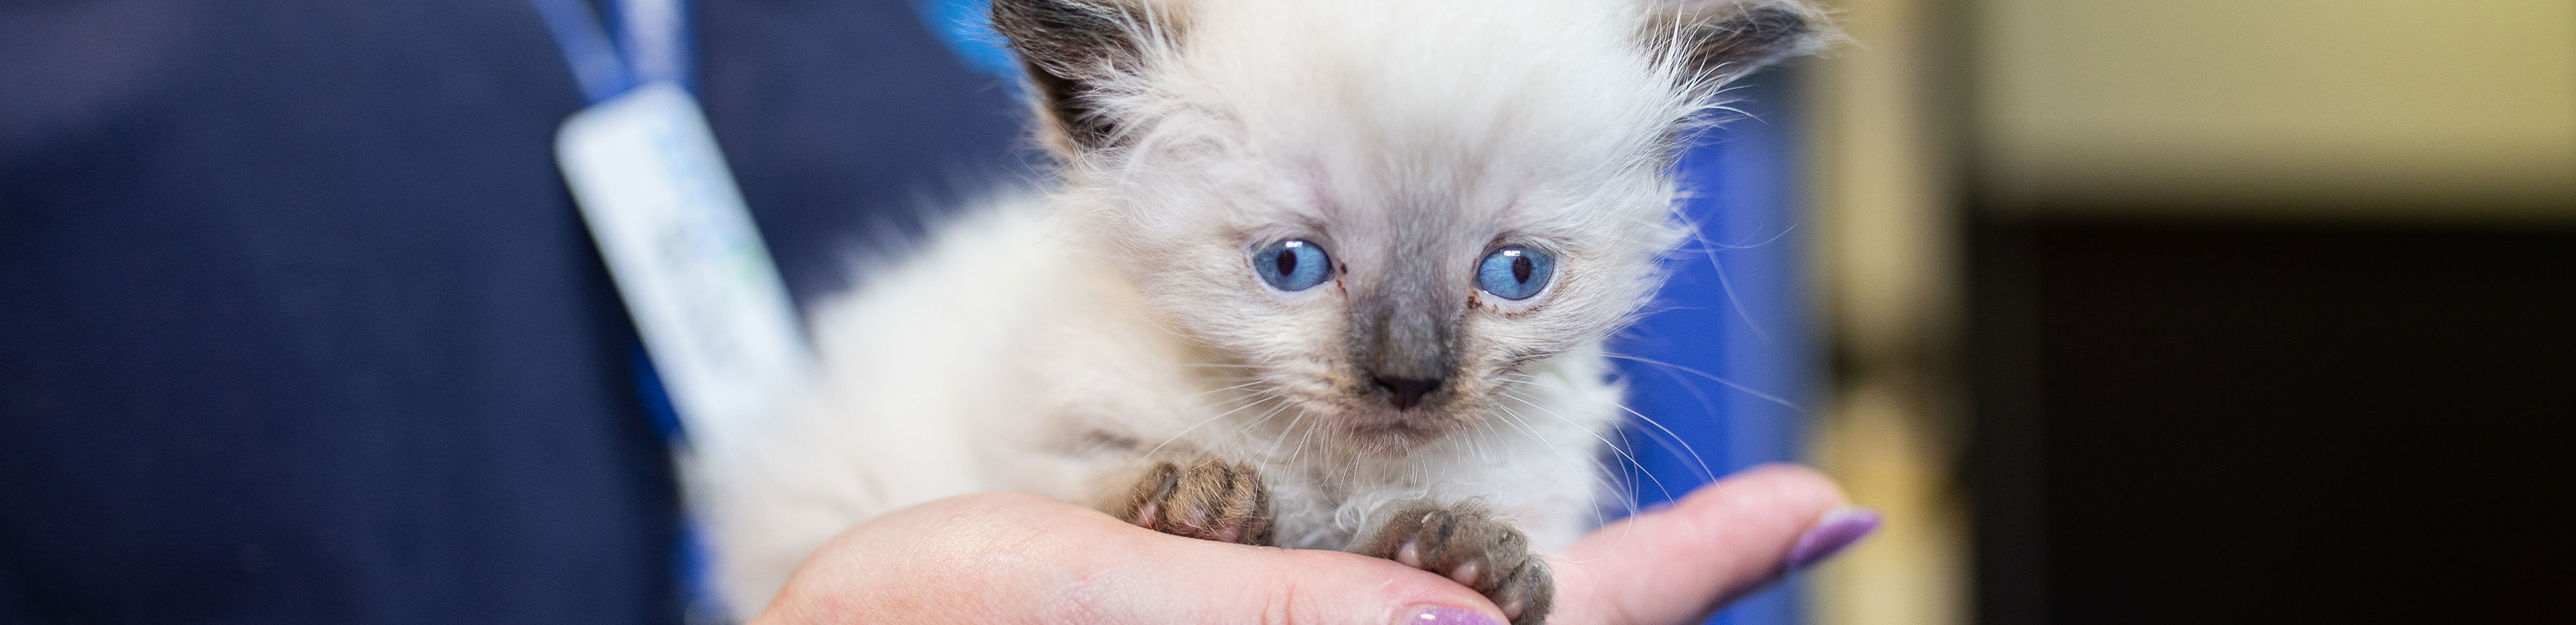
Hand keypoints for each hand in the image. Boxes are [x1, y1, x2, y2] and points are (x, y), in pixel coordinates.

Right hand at [749, 464, 1873, 624]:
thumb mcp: (1103, 604)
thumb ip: (1287, 617)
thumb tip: (1475, 622)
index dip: (1686, 570)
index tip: (1823, 501)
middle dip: (1637, 589)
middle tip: (1776, 512)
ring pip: (1454, 620)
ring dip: (1566, 583)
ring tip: (1668, 539)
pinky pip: (1382, 611)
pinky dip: (1462, 576)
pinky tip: (1472, 548)